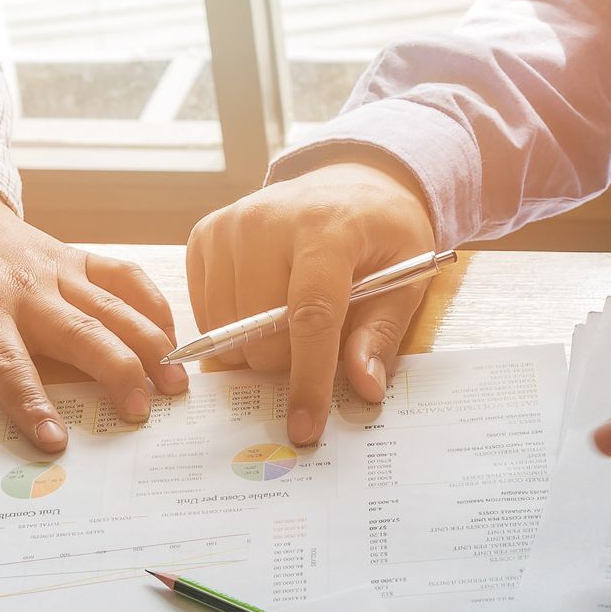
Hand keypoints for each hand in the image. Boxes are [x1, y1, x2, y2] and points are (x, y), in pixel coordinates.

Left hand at [0, 172, 186, 443]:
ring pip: (114, 307)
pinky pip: (124, 275)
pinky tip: (173, 336)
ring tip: (176, 383)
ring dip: (149, 343)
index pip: (7, 364)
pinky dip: (153, 301)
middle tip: (142, 413)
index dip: (31, 402)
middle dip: (117, 373)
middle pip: (80, 334)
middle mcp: (25, 289)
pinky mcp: (76, 258)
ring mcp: (57, 270)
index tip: (56, 440)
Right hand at [186, 159, 436, 444]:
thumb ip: (381, 334)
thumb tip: (363, 388)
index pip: (309, 314)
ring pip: (226, 330)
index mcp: (327, 228)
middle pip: (260, 332)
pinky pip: (205, 313)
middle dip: (287, 360)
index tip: (305, 428)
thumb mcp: (406, 279)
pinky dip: (233, 326)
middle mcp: (267, 220)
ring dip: (258, 345)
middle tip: (317, 339)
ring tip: (290, 315)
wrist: (352, 182)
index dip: (307, 378)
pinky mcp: (204, 235)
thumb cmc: (382, 236)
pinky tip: (262, 302)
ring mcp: (229, 226)